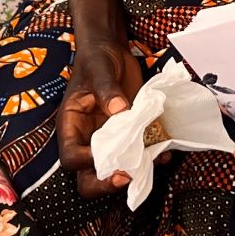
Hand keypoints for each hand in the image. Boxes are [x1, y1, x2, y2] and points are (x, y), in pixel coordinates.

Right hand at [59, 34, 144, 196]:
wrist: (112, 51)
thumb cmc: (96, 59)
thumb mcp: (99, 70)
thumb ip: (107, 90)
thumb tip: (119, 110)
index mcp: (72, 125)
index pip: (70, 156)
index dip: (84, 162)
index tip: (104, 157)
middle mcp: (88, 139)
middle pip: (86, 176)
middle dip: (104, 184)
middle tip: (126, 177)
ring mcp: (109, 140)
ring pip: (114, 171)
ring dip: (132, 173)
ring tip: (151, 163)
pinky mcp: (129, 136)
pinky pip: (138, 156)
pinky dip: (151, 159)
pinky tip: (164, 153)